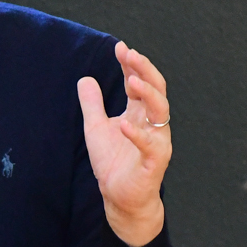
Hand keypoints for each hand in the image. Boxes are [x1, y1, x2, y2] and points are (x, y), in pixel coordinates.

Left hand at [81, 42, 171, 246]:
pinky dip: (137, 134)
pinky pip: (150, 145)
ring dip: (148, 95)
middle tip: (130, 54)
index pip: (140, 82)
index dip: (132, 65)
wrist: (120, 198)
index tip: (120, 48)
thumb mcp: (96, 128)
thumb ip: (92, 105)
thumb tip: (85, 78)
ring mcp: (157, 141)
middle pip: (156, 90)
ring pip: (161, 112)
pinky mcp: (155, 162)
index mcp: (140, 113)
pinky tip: (124, 124)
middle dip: (144, 70)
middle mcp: (153, 123)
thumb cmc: (114, 163)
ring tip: (132, 81)